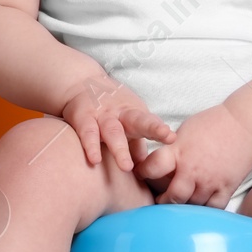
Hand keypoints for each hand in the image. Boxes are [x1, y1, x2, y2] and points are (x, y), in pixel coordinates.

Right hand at [59, 73, 174, 172]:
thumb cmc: (109, 109)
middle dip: (152, 128)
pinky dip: (91, 146)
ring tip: (126, 167)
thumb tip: (148, 169)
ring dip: (120, 149)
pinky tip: (95, 160)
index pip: (150, 122)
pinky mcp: (83, 117)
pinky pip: (87, 133)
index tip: (172, 138)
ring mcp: (102, 115)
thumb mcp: (127, 123)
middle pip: (137, 121)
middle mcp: (120, 113)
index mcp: (134, 114)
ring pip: (113, 131)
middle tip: (165, 136)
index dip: (160, 129)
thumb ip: (137, 146)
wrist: (80, 81)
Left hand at [134, 102, 251, 209]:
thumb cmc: (213, 123)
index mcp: (178, 151)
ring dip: (185, 206)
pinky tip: (201, 205)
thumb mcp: (185, 130)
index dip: (143, 173)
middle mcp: (192, 169)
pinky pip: (212, 208)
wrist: (246, 125)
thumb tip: (159, 164)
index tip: (143, 175)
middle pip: (172, 197)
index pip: (151, 168)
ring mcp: (210, 181)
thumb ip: (172, 149)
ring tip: (181, 202)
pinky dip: (206, 209)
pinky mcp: (226, 188)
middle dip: (164, 201)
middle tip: (162, 200)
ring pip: (192, 206)